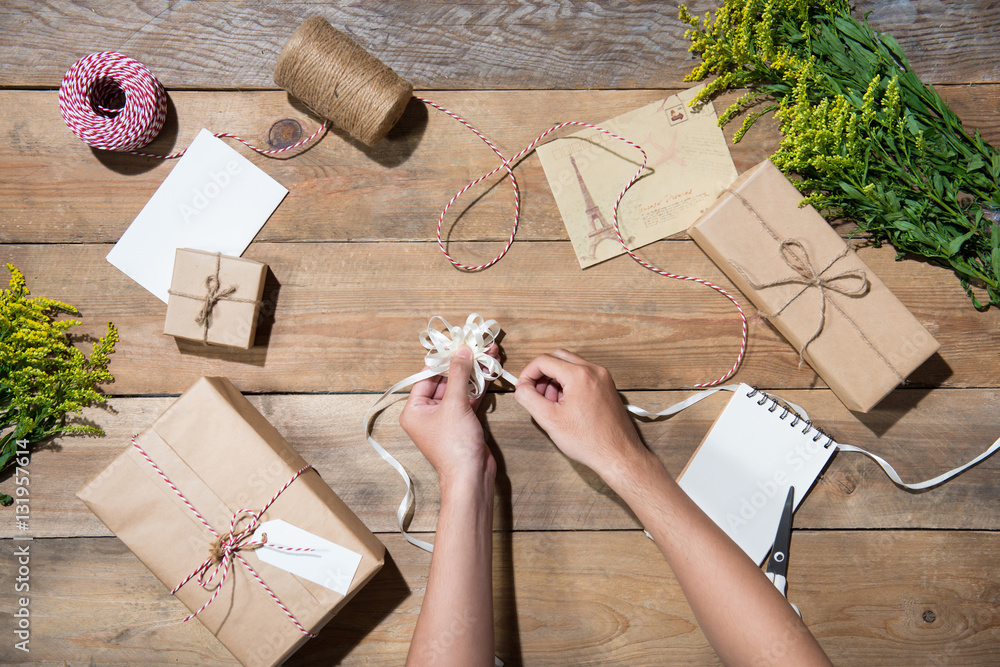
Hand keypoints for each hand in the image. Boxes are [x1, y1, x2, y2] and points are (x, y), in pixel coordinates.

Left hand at [399, 345, 497, 485]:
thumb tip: (461, 352)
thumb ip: (459, 375)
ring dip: (474, 373)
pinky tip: (489, 371)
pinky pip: (468, 399)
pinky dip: (479, 387)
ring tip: (488, 353)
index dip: (443, 360)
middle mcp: (427, 413)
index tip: (457, 344)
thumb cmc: (454, 447)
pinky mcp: (462, 423)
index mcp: (414, 410)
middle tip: (476, 346)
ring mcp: (446, 419)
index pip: (427, 377)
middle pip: (445, 381)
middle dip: (462, 364)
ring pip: (459, 389)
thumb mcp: (454, 405)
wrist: (471, 477)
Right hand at [513, 349, 647, 479]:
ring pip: (570, 365)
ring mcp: (603, 378)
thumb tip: (521, 386)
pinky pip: (582, 375)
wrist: (618, 455)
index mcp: (580, 375)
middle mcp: (594, 371)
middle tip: (535, 393)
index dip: (528, 373)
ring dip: (555, 379)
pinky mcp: (607, 387)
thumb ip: (528, 398)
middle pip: (558, 357)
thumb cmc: (589, 441)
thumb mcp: (549, 419)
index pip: (544, 360)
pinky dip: (569, 384)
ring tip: (551, 403)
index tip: (522, 387)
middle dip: (542, 373)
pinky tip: (565, 405)